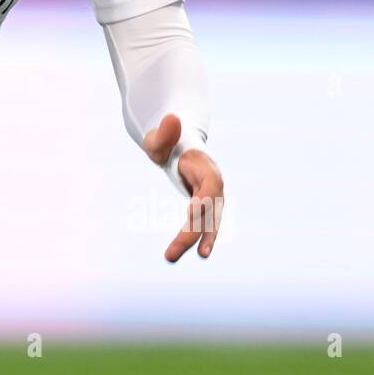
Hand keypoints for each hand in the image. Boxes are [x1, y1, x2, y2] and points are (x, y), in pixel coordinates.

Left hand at [142, 113, 223, 262]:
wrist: (178, 142)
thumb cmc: (166, 141)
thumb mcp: (159, 138)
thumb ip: (164, 134)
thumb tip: (171, 118)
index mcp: (205, 169)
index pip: (207, 191)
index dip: (201, 207)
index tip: (190, 220)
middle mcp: (214, 184)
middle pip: (209, 212)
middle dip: (194, 234)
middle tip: (169, 255)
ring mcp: (212, 195)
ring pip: (210, 222)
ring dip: (202, 240)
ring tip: (187, 256)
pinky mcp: (206, 203)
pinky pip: (205, 223)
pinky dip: (200, 237)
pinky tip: (196, 252)